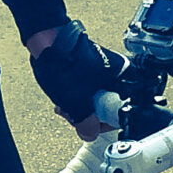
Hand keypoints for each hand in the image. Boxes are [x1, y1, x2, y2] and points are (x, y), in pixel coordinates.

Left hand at [28, 22, 120, 140]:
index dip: (104, 123)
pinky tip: (66, 99)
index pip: (123, 111)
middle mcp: (120, 72)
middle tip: (74, 116)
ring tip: (66, 107)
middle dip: (89, 115)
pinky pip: (92, 89)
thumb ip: (84, 121)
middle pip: (110, 107)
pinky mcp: (94, 68)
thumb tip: (89, 133)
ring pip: (99, 99)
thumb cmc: (64, 58)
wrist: (48, 39)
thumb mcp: (75, 99)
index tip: (90, 125)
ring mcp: (106, 70)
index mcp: (125, 76)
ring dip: (82, 107)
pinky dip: (80, 97)